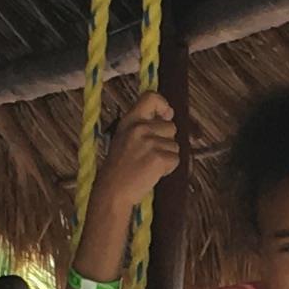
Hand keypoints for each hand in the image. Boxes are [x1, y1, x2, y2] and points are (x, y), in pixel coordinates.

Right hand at [97, 91, 182, 224]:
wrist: (113, 190)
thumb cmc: (119, 168)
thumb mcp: (124, 137)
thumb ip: (143, 125)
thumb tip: (168, 115)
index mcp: (130, 120)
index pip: (151, 97)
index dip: (163, 105)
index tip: (166, 115)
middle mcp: (140, 128)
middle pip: (170, 127)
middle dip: (166, 141)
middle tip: (148, 154)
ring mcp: (150, 142)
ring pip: (175, 145)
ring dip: (167, 156)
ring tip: (148, 164)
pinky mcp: (159, 158)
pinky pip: (175, 159)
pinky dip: (168, 168)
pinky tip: (153, 172)